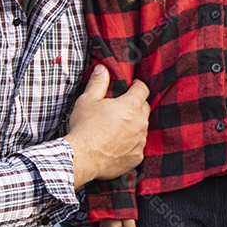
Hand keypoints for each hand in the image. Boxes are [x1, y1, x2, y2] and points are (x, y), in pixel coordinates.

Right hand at [64, 65, 149, 184]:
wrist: (82, 157)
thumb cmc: (85, 126)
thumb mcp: (88, 100)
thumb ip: (98, 82)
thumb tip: (102, 68)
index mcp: (132, 105)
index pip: (142, 89)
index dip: (137, 85)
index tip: (132, 86)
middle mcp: (140, 122)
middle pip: (145, 108)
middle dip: (136, 104)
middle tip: (123, 106)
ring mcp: (140, 141)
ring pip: (142, 128)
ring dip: (134, 125)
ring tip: (118, 127)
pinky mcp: (137, 157)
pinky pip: (138, 146)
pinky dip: (131, 144)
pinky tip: (118, 144)